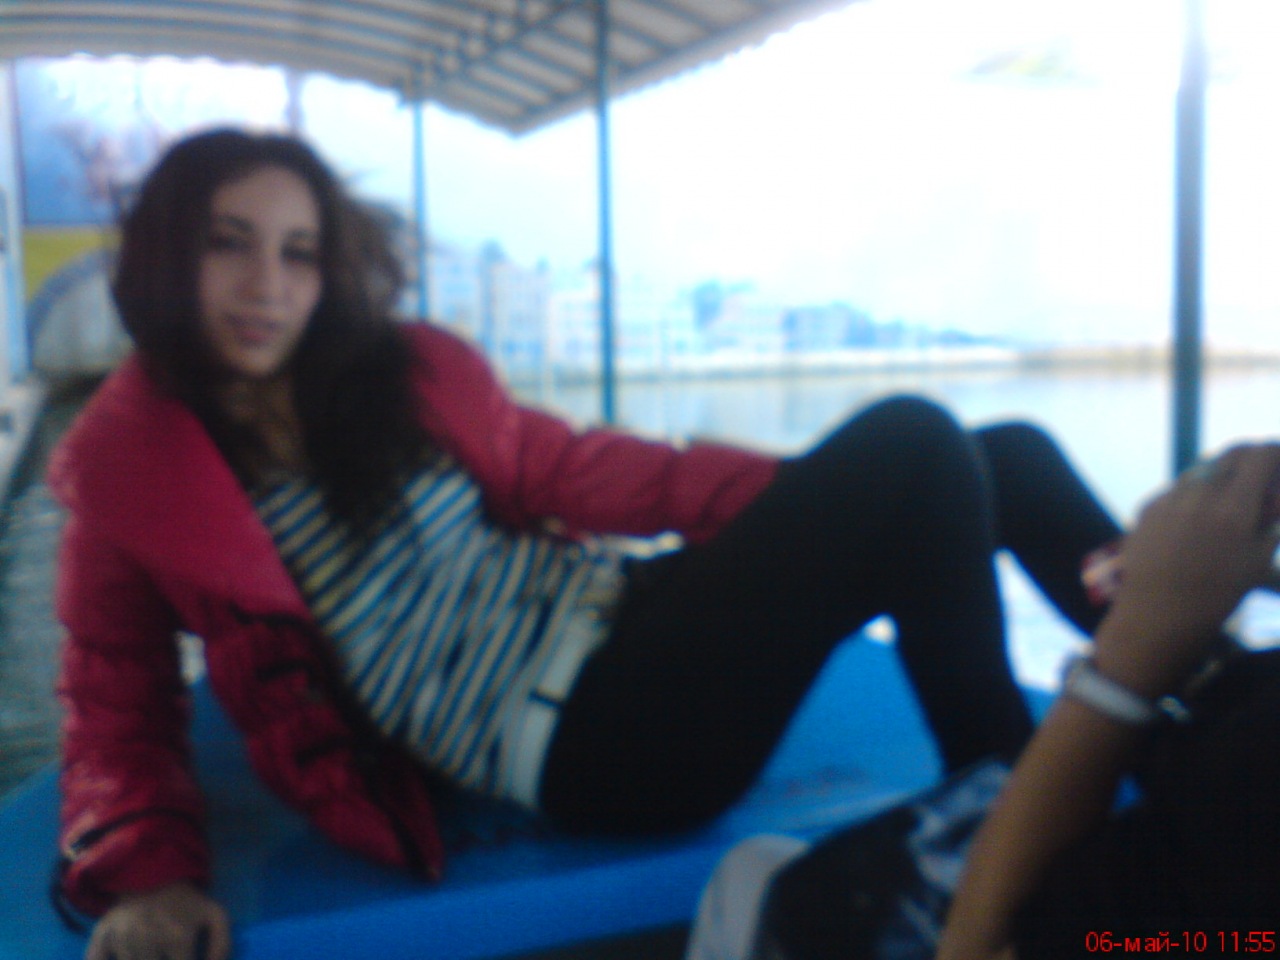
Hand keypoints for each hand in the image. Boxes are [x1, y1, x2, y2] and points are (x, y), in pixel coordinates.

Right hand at [86, 882, 230, 959]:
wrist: (153, 874)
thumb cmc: (186, 903)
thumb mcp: (214, 916)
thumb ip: (222, 945)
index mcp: (177, 938)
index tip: (182, 957)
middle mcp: (147, 941)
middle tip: (166, 954)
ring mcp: (120, 940)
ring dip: (142, 959)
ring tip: (153, 952)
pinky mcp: (100, 938)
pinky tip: (120, 956)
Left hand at [1102, 443, 1279, 687]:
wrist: (1157, 614)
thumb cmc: (1217, 594)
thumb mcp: (1258, 560)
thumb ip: (1268, 522)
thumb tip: (1269, 500)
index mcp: (1233, 507)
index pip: (1260, 455)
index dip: (1275, 454)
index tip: (1278, 466)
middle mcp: (1200, 494)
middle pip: (1232, 453)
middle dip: (1252, 458)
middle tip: (1261, 479)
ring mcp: (1169, 497)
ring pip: (1203, 468)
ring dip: (1222, 475)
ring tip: (1229, 502)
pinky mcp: (1147, 506)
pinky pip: (1178, 488)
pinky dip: (1195, 493)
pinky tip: (1196, 520)